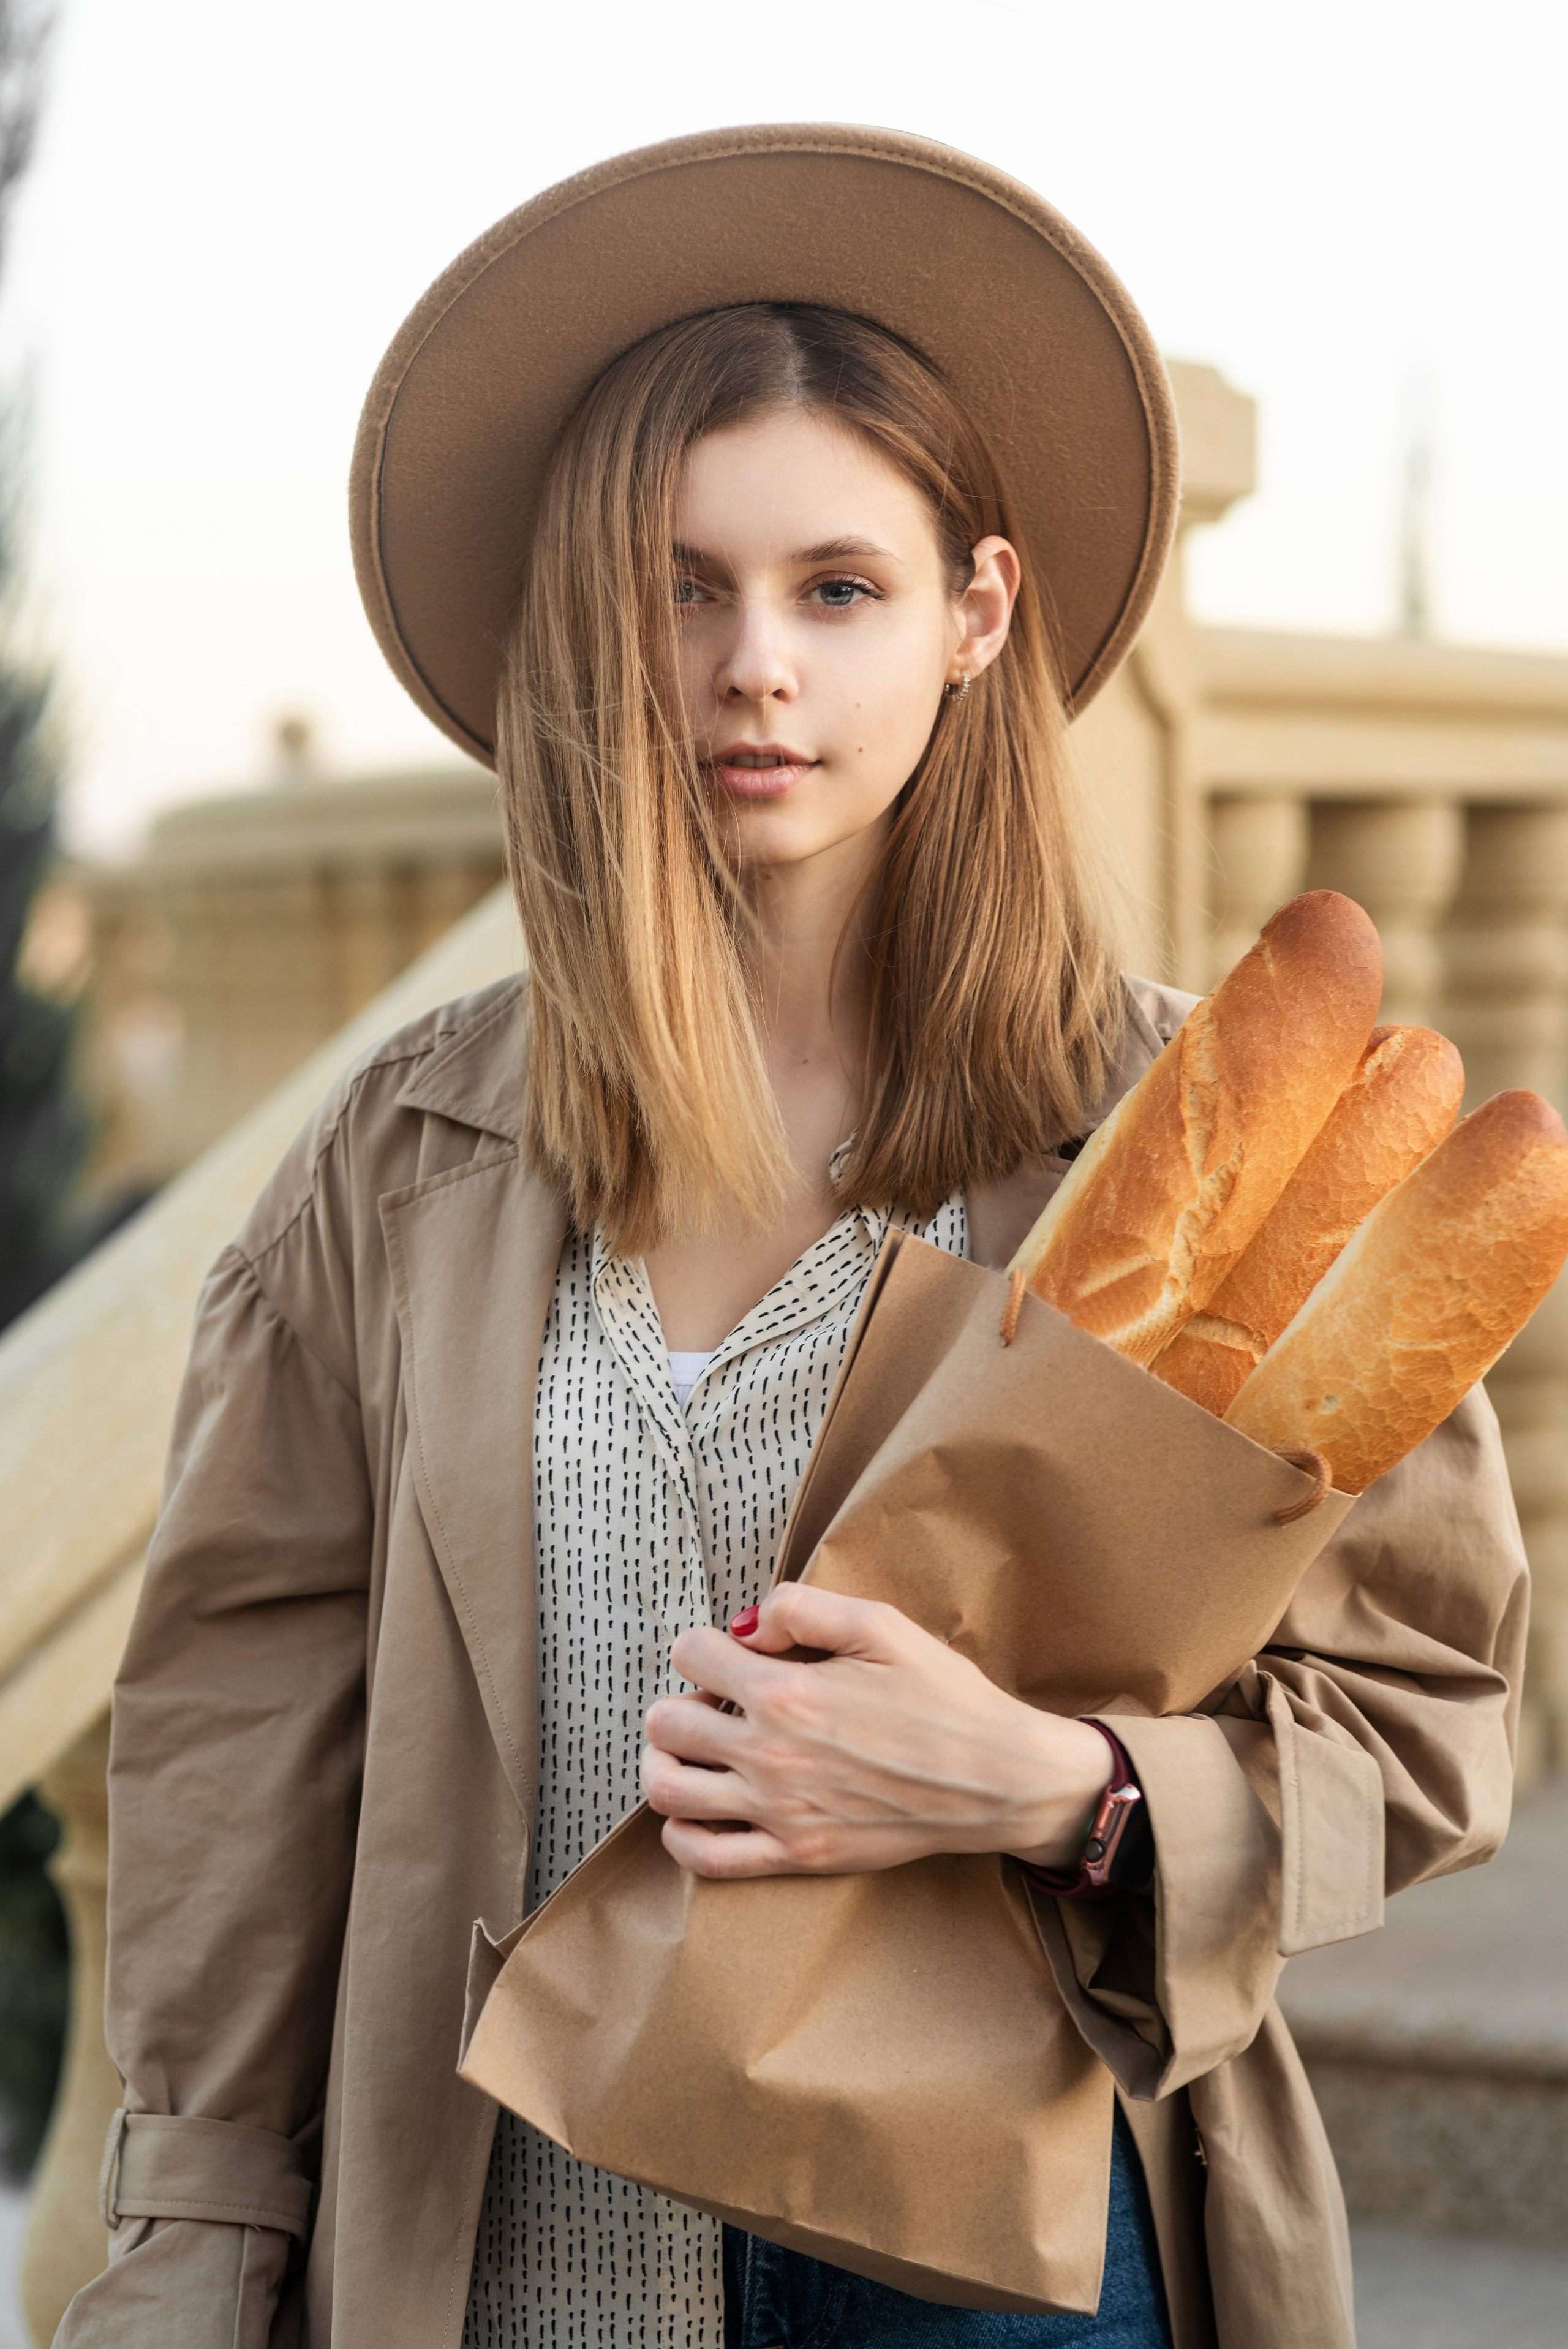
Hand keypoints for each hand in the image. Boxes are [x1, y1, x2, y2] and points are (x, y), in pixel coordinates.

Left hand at [640, 1584, 1113, 1880]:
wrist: (997, 1778)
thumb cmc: (944, 1697)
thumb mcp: (881, 1625)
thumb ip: (802, 1608)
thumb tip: (746, 1625)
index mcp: (787, 1692)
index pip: (690, 1654)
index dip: (708, 1643)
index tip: (737, 1653)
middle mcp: (769, 1755)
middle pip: (664, 1723)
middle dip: (684, 1699)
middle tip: (720, 1701)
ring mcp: (778, 1813)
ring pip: (666, 1789)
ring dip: (667, 1761)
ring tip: (699, 1748)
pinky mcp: (796, 1856)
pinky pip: (704, 1857)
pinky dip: (682, 1832)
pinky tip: (702, 1806)